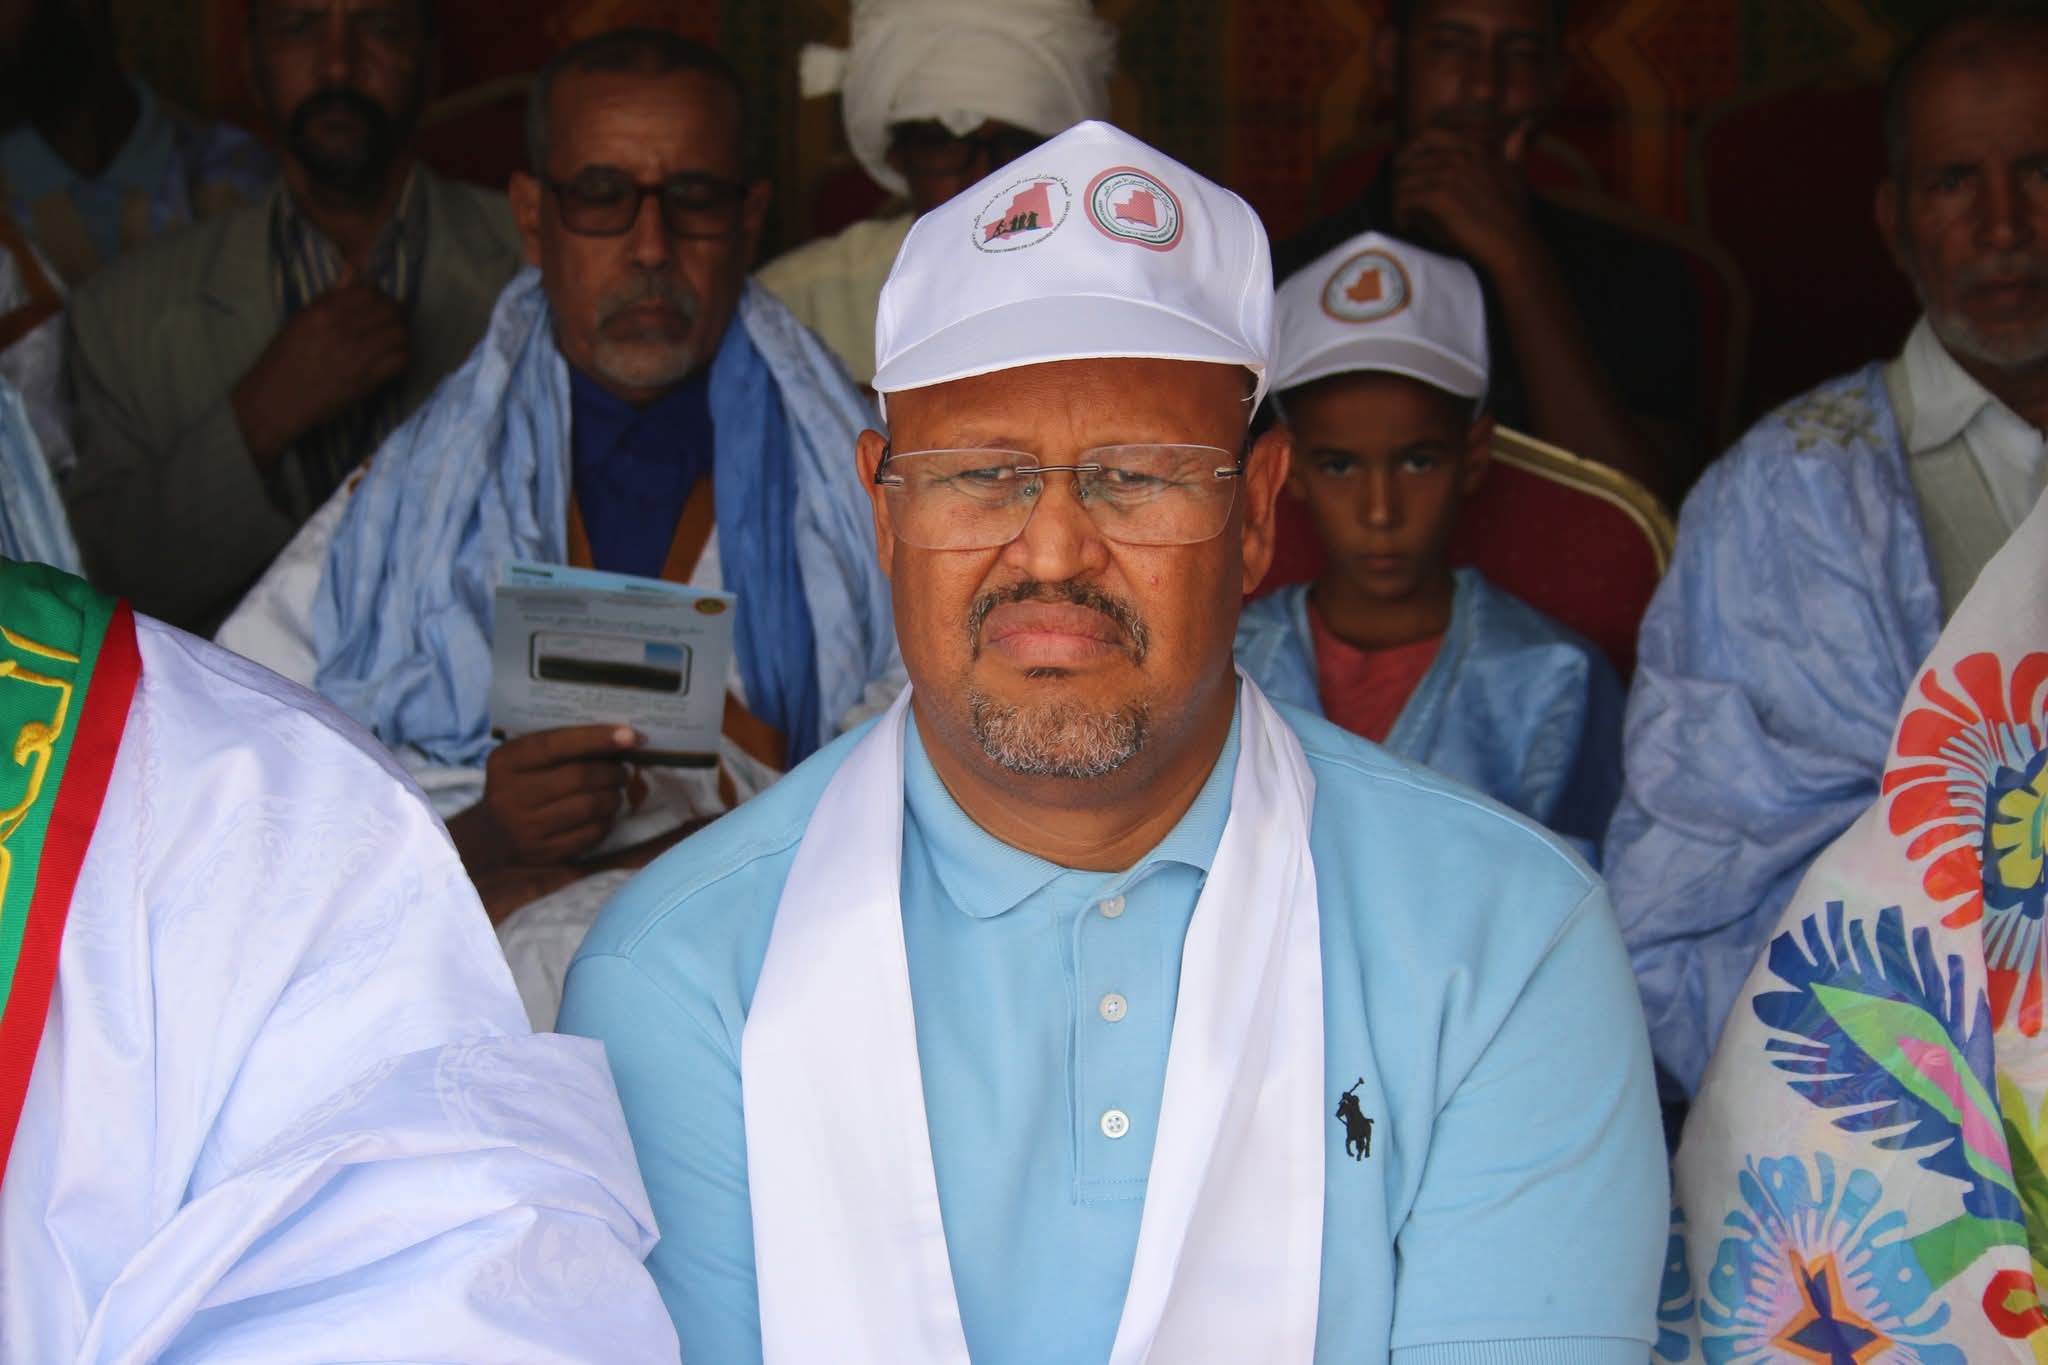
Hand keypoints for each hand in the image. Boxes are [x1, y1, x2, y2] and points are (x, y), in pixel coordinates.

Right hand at [232, 267, 408, 463]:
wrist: (275, 401)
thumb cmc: (285, 359)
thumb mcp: (300, 320)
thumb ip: (330, 296)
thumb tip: (353, 268)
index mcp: (323, 312)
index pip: (369, 293)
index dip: (380, 298)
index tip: (380, 307)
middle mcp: (341, 331)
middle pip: (389, 312)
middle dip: (396, 315)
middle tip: (394, 322)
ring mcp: (355, 356)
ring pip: (399, 334)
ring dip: (402, 335)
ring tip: (395, 339)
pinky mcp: (365, 381)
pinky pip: (399, 361)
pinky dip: (402, 356)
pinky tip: (394, 357)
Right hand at [449, 724, 642, 872]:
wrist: (491, 836)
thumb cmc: (517, 786)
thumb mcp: (522, 760)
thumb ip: (559, 747)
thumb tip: (619, 738)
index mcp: (505, 762)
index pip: (556, 744)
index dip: (597, 738)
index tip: (631, 736)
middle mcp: (511, 795)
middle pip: (580, 777)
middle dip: (613, 771)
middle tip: (624, 769)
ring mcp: (527, 828)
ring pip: (590, 806)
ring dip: (614, 796)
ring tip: (615, 790)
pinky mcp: (544, 853)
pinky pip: (591, 833)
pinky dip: (607, 821)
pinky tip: (604, 814)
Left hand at [1391, 121, 1540, 277]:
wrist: (1513, 242)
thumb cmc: (1514, 213)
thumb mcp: (1516, 171)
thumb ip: (1514, 147)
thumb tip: (1524, 124)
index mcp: (1474, 146)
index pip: (1428, 136)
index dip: (1410, 150)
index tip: (1403, 167)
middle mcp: (1459, 155)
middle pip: (1410, 159)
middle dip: (1400, 178)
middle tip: (1398, 196)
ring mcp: (1448, 174)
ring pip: (1404, 180)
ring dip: (1398, 199)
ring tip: (1401, 214)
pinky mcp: (1439, 197)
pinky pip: (1404, 200)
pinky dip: (1399, 213)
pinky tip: (1404, 224)